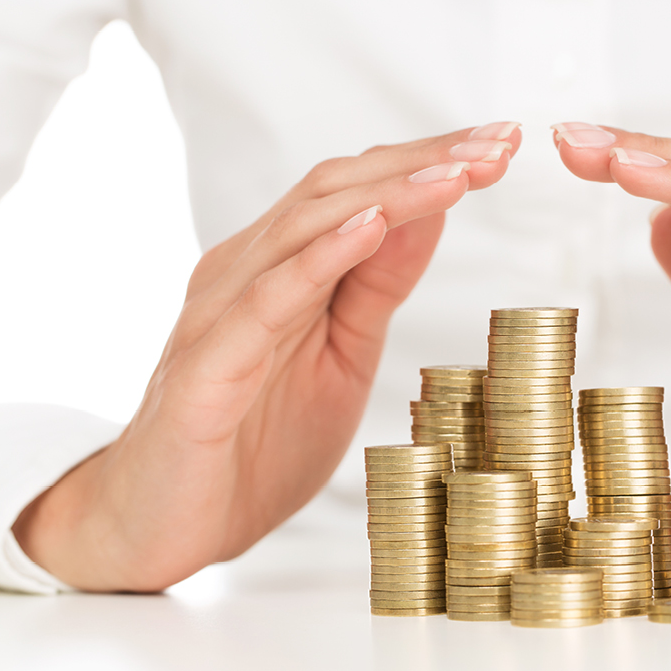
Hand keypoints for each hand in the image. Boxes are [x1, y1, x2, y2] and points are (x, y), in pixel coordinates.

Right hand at [13, 123, 522, 590]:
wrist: (168, 527)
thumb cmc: (256, 441)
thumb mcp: (344, 354)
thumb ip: (377, 285)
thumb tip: (430, 213)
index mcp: (280, 268)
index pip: (359, 191)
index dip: (430, 163)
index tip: (501, 145)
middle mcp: (246, 272)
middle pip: (337, 190)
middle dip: (423, 163)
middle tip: (499, 144)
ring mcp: (221, 313)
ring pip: (304, 229)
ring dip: (388, 195)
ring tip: (455, 174)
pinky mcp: (206, 366)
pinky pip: (265, 300)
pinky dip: (320, 258)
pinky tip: (371, 227)